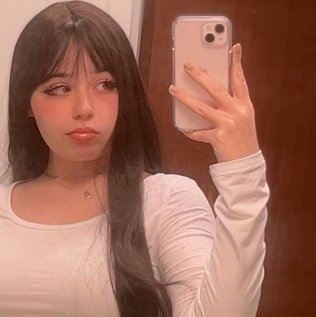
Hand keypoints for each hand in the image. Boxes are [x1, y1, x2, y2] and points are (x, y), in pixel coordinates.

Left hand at [169, 43, 259, 162]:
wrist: (245, 166)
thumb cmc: (242, 141)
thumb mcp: (243, 120)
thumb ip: (231, 105)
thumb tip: (210, 92)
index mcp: (245, 105)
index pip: (240, 79)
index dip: (236, 63)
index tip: (233, 47)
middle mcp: (237, 112)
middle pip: (215, 88)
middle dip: (199, 75)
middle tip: (187, 65)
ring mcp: (227, 124)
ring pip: (201, 107)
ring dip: (184, 97)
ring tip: (172, 89)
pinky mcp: (218, 138)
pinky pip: (198, 132)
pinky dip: (189, 130)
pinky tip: (181, 126)